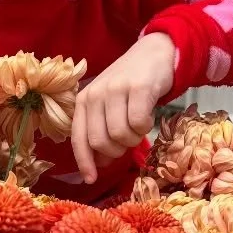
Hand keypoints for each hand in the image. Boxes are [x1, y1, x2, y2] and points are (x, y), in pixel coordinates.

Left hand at [70, 32, 176, 184]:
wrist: (154, 53)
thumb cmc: (130, 86)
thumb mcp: (109, 106)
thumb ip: (101, 131)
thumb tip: (100, 163)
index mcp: (83, 101)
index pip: (78, 139)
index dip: (85, 162)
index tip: (91, 179)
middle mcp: (94, 94)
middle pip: (100, 142)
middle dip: (116, 151)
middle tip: (128, 141)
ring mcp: (115, 89)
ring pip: (120, 135)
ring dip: (134, 139)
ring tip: (139, 126)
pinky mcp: (137, 87)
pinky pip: (139, 123)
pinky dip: (146, 127)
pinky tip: (148, 116)